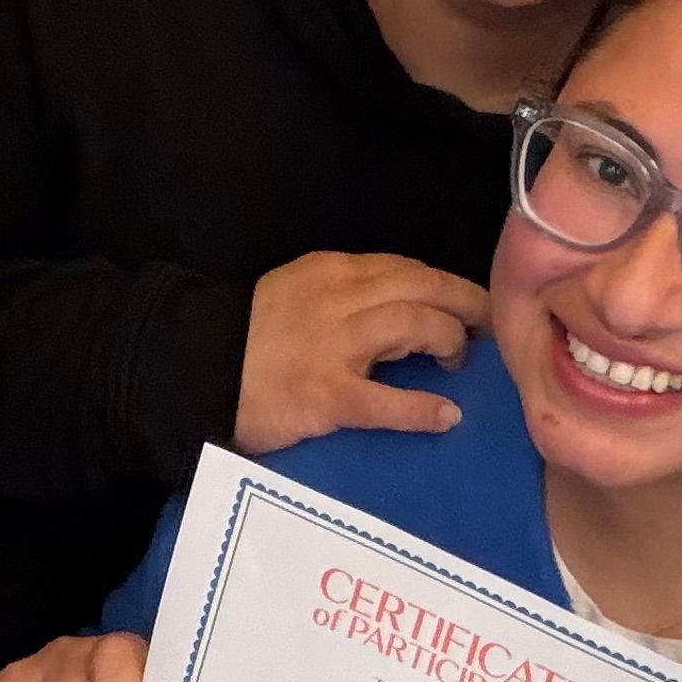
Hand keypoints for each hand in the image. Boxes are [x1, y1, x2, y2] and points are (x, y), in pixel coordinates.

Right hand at [235, 249, 489, 450]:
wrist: (194, 371)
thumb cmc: (250, 338)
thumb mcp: (298, 293)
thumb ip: (346, 294)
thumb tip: (406, 306)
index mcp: (331, 270)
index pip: (407, 266)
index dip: (449, 284)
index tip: (470, 303)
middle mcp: (338, 298)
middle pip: (424, 287)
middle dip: (467, 305)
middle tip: (487, 330)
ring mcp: (332, 346)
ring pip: (415, 325)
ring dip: (449, 342)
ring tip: (458, 364)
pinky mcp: (325, 394)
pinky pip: (386, 401)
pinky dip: (422, 408)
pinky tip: (446, 415)